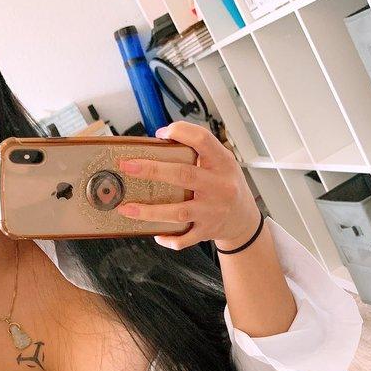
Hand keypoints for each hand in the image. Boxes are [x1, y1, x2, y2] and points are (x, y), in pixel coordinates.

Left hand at [115, 120, 261, 250]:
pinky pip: (184, 237)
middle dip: (152, 170)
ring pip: (178, 211)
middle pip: (183, 175)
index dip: (180, 132)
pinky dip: (168, 238)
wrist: (244, 218)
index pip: (202, 140)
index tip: (160, 134)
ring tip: (127, 208)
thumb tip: (160, 142)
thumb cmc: (227, 185)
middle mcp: (219, 187)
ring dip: (150, 211)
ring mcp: (212, 211)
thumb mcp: (222, 162)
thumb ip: (199, 151)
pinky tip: (154, 233)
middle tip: (128, 166)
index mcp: (222, 163)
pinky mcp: (206, 231)